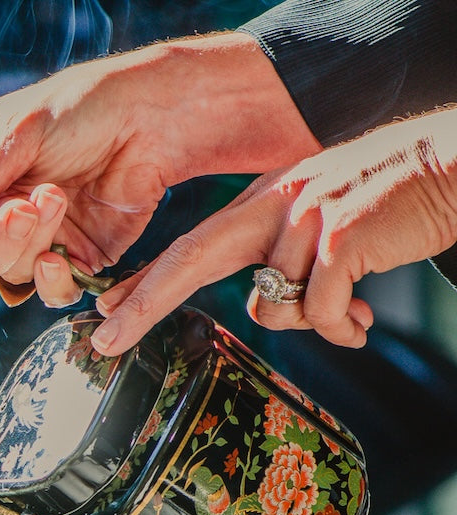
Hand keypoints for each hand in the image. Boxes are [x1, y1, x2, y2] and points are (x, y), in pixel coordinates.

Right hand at [0, 32, 318, 306]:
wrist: (154, 119)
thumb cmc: (84, 108)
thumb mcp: (19, 135)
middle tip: (23, 205)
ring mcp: (35, 240)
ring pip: (6, 276)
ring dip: (27, 246)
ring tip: (56, 199)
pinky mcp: (74, 260)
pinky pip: (49, 291)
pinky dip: (52, 282)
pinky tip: (62, 257)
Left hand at [92, 106, 456, 352]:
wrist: (453, 165)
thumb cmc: (388, 204)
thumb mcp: (320, 226)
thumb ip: (283, 264)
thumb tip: (266, 313)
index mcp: (263, 202)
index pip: (188, 245)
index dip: (143, 280)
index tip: (101, 311)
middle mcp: (274, 203)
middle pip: (190, 260)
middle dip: (142, 304)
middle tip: (104, 340)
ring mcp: (306, 217)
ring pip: (274, 306)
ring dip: (312, 323)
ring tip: (349, 310)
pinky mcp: (341, 236)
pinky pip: (319, 312)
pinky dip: (341, 327)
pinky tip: (363, 317)